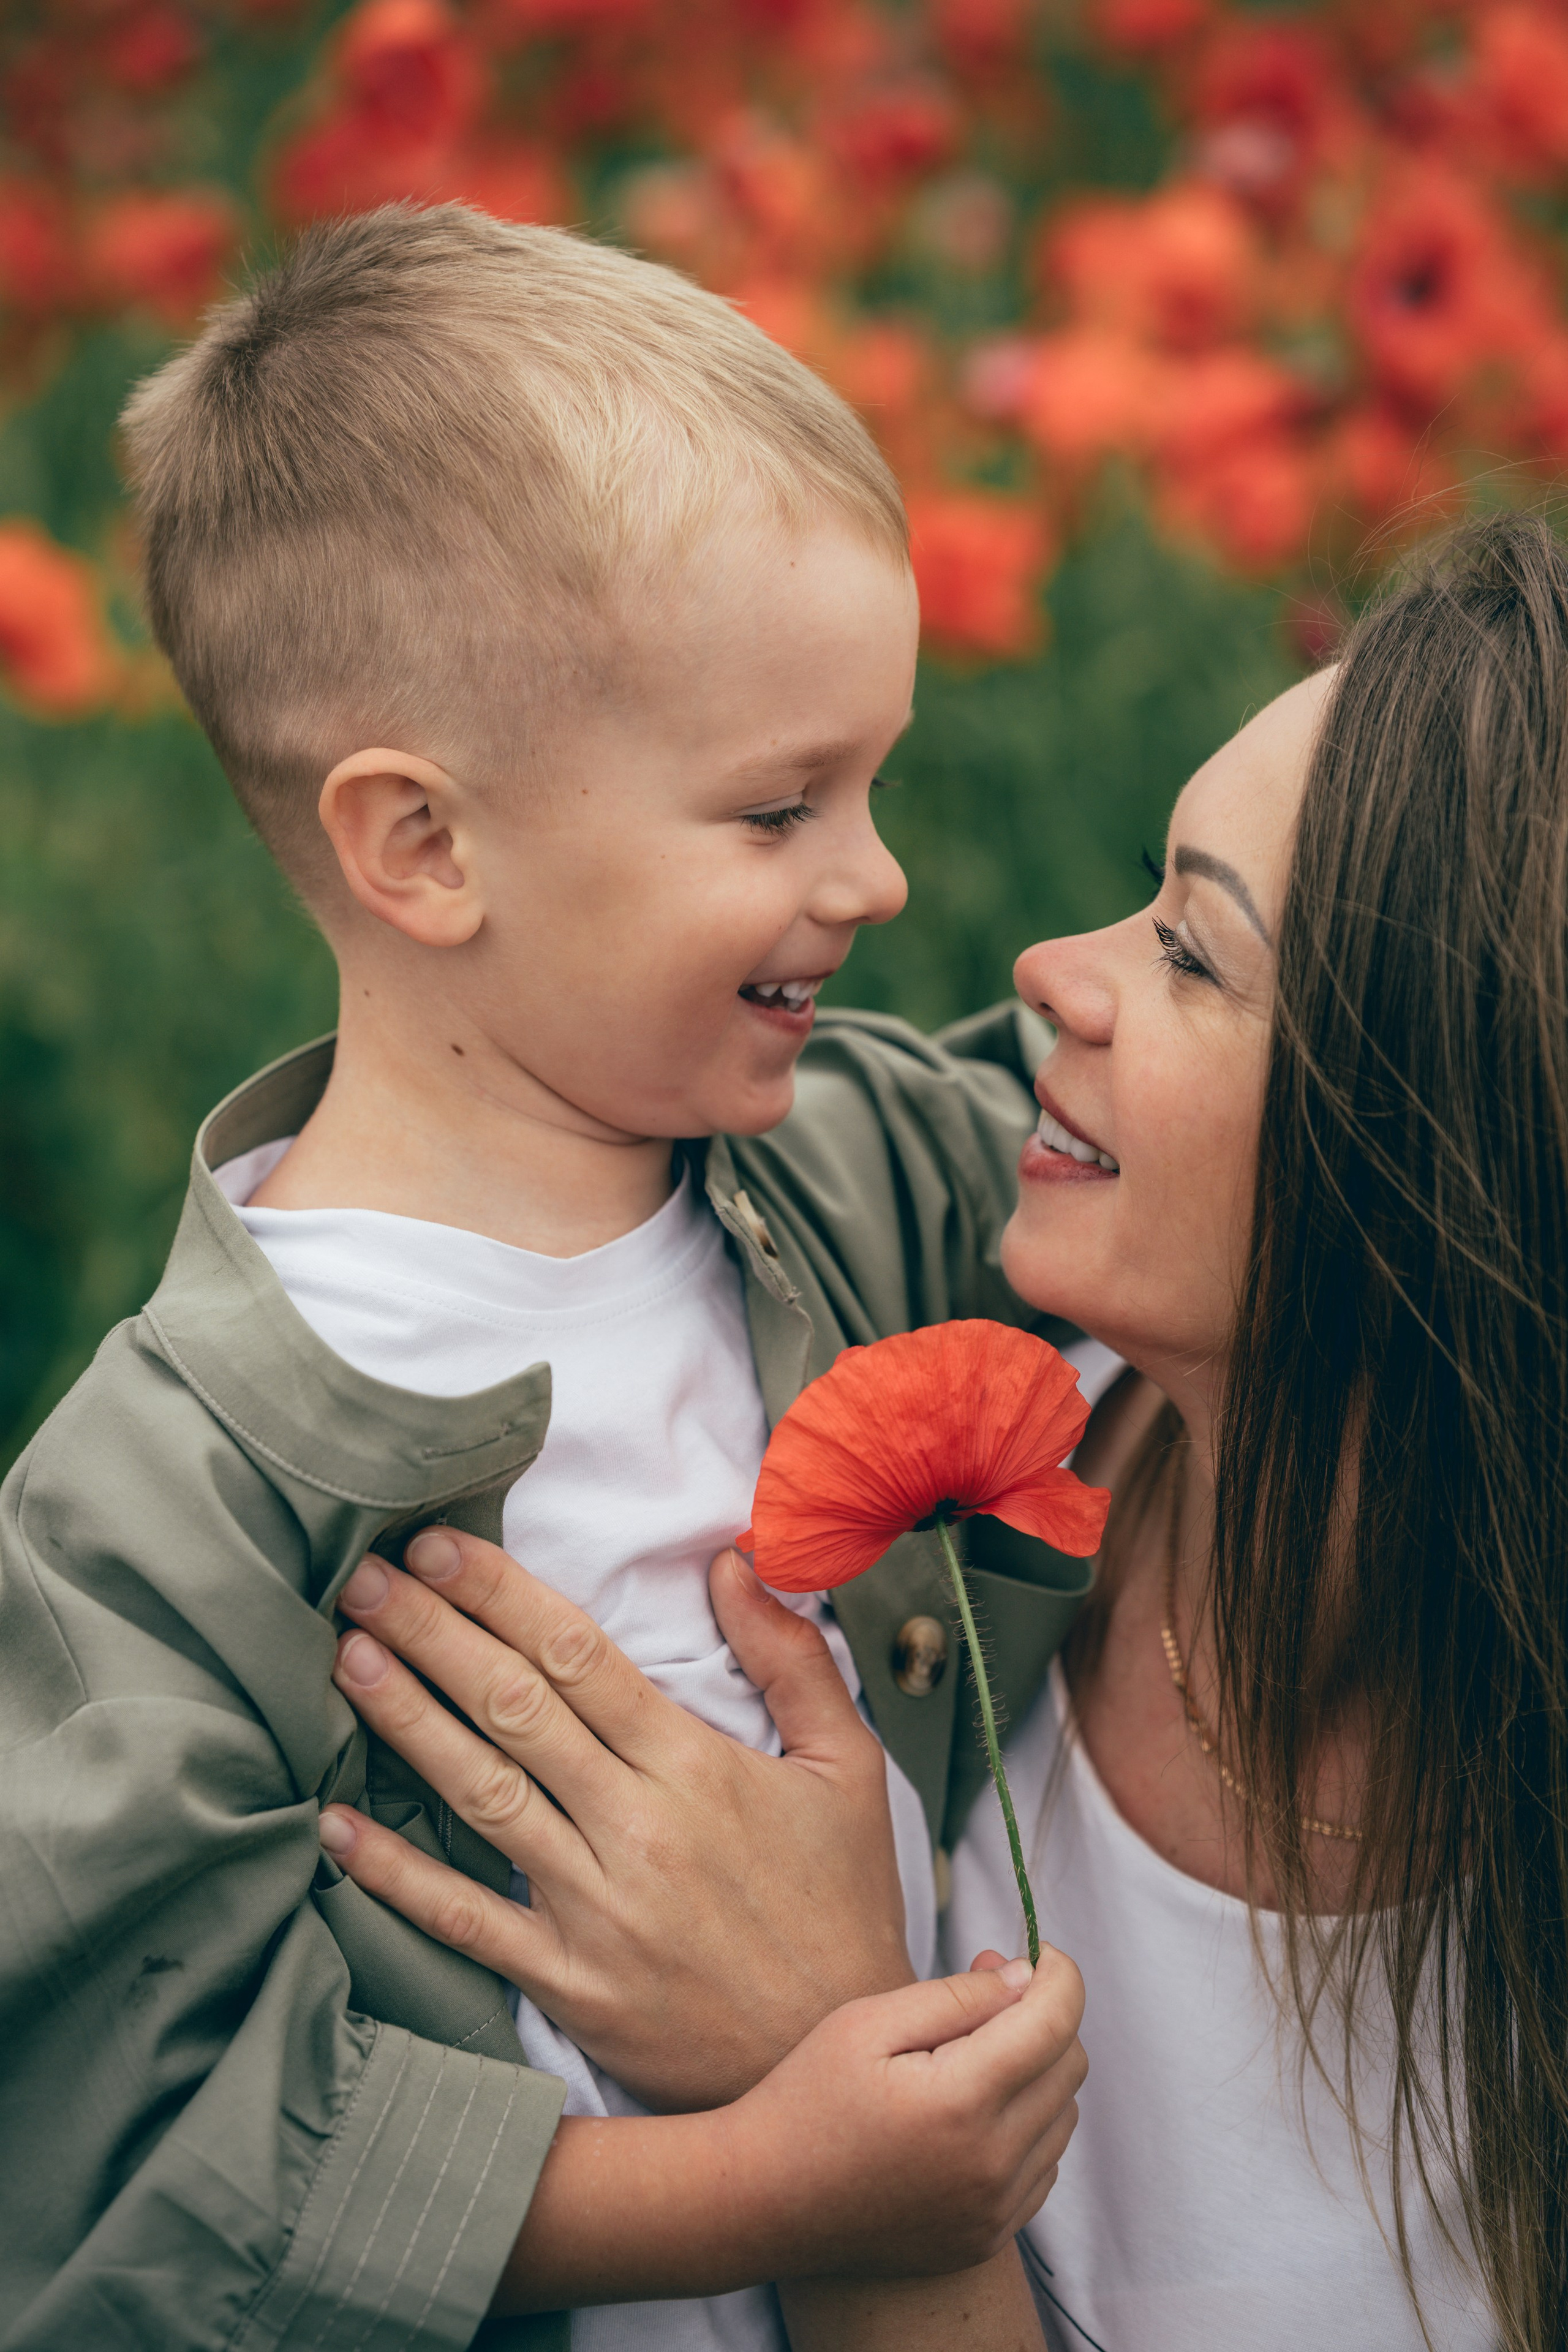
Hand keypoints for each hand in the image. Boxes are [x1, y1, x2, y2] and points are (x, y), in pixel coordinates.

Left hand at [319, 1529, 912, 2109]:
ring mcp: (595, 1911)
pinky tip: (336, 1824)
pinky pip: (465, 1920)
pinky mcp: (568, 1985)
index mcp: (696, 1766)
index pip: (579, 1656)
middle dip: (433, 1632)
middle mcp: (637, 1828)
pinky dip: (396, 1873)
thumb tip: (734, 1559)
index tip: (439, 1546)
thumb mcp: (848, 1768)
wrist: (833, 2063)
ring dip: (405, 1720)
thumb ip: (792, 1657)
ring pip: (480, 1794)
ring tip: (347, 1657)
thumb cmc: (841, 1904)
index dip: (500, 1593)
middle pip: (515, 1707)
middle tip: (365, 1577)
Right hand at [728, 1949, 1083, 2280]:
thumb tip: (1025, 1978)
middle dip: (1046, 2017)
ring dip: (1039, 2073)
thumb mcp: (867, 2022)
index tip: (1037, 1952)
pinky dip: (1028, 2127)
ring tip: (975, 2052)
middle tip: (990, 1991)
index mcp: (962, 2102)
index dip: (1058, 1974)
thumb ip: (956, 1997)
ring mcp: (993, 2211)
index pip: (1056, 2023)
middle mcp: (991, 2164)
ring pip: (1063, 2117)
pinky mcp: (987, 2239)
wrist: (762, 2202)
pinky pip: (1043, 2167)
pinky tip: (973, 2110)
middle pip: (1070, 2067)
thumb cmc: (806, 2098)